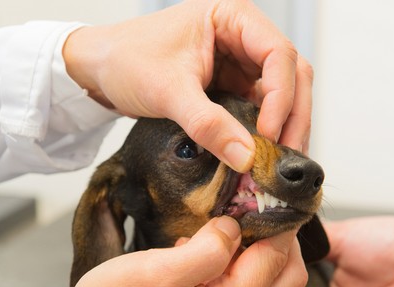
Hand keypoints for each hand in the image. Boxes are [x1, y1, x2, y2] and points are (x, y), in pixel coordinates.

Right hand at [51, 216, 306, 286]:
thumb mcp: (153, 274)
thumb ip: (205, 250)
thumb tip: (234, 227)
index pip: (275, 257)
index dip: (277, 222)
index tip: (265, 194)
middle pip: (286, 275)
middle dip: (281, 238)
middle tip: (257, 209)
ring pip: (271, 284)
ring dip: (261, 251)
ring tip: (231, 227)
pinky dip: (241, 266)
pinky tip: (211, 252)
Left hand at [63, 0, 312, 171]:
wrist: (100, 70)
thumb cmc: (126, 60)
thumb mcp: (167, 91)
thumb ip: (207, 123)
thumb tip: (246, 157)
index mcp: (232, 17)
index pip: (278, 53)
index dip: (282, 96)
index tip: (269, 133)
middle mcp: (243, 36)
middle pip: (291, 74)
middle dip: (293, 116)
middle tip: (287, 156)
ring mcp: (240, 61)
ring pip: (282, 93)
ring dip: (285, 126)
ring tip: (279, 161)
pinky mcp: (232, 84)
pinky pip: (260, 108)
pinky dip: (266, 131)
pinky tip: (264, 153)